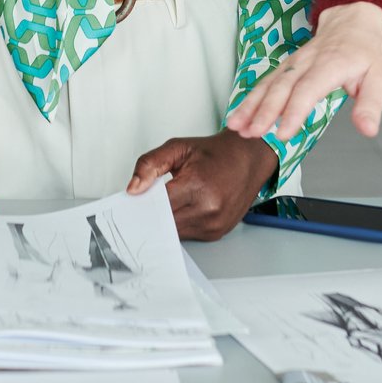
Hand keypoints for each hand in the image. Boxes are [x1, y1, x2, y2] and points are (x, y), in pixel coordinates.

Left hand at [128, 131, 278, 241]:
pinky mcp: (217, 232)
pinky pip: (189, 234)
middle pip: (164, 221)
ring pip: (175, 231)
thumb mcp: (177, 148)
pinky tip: (186, 208)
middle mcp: (208, 208)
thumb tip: (133, 189)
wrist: (248, 159)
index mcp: (196, 185)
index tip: (135, 201)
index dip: (143, 203)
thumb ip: (149, 165)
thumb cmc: (215, 153)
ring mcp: (214, 224)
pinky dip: (182, 223)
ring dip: (169, 220)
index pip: (157, 205)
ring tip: (174, 200)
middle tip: (151, 200)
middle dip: (154, 213)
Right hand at [224, 2, 381, 141]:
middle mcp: (308, 62)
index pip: (309, 89)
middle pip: (282, 86)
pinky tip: (239, 117)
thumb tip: (368, 130)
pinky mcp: (286, 67)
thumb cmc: (367, 54)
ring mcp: (294, 63)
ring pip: (269, 83)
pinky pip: (265, 82)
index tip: (283, 133)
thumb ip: (371, 105)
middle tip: (254, 133)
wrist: (353, 21)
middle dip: (265, 110)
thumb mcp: (381, 79)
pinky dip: (250, 99)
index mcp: (332, 65)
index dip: (294, 111)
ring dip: (251, 105)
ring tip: (237, 126)